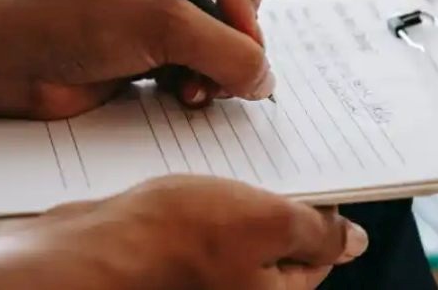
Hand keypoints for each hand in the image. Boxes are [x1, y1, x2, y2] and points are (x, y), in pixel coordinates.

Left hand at [0, 0, 276, 119]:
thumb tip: (265, 80)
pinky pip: (203, 68)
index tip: (231, 26)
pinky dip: (199, 85)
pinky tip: (178, 95)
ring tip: (192, 89)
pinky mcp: (153, 51)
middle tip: (215, 70)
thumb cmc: (69, 17)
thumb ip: (227, 50)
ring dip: (217, 71)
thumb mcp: (161, 24)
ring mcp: (165, 11)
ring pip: (227, 43)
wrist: (3, 60)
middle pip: (245, 6)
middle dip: (233, 43)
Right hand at [0, 175, 368, 289]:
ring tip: (221, 167)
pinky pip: (200, 231)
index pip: (320, 252)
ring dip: (235, 197)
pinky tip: (188, 183)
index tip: (314, 169)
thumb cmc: (168, 241)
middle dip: (274, 198)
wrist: (82, 254)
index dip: (320, 206)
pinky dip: (201, 203)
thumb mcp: (264, 223)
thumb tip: (354, 242)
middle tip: (263, 161)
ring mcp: (201, 283)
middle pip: (276, 244)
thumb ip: (316, 233)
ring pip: (237, 233)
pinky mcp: (169, 267)